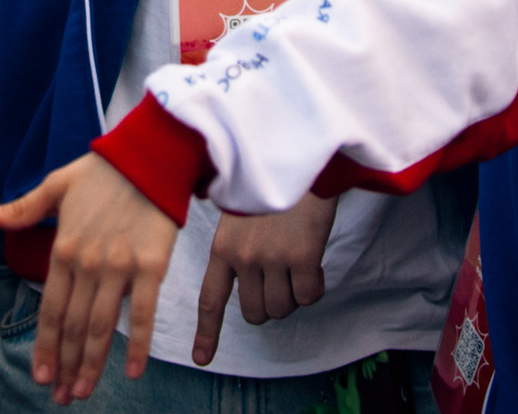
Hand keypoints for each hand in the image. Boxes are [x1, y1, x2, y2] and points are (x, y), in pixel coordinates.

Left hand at [0, 153, 177, 404]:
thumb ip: (21, 209)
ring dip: (91, 365)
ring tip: (82, 392)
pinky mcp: (151, 266)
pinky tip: (131, 371)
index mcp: (63, 249)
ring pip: (101, 326)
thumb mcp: (54, 186)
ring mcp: (119, 267)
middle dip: (65, 365)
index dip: (46, 346)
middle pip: (73, 326)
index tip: (41, 375)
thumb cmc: (103, 171)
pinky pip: (142, 313)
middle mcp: (87, 264)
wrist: (149, 155)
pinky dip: (136, 344)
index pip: (50, 310)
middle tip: (60, 397)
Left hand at [190, 192, 338, 364]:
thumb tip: (245, 284)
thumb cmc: (273, 186)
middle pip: (254, 314)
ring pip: (282, 308)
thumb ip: (236, 247)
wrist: (300, 158)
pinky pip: (309, 296)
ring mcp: (272, 258)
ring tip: (297, 262)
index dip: (207, 333)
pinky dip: (315, 286)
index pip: (210, 299)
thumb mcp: (239, 214)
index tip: (202, 359)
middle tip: (282, 278)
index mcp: (222, 247)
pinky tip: (315, 262)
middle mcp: (243, 257)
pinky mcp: (302, 257)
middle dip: (270, 304)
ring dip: (294, 294)